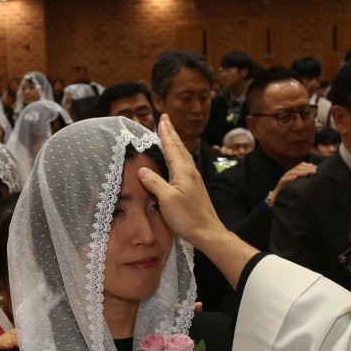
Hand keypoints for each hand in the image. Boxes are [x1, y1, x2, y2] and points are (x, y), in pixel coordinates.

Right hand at [137, 115, 223, 246]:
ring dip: (175, 142)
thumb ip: (154, 182)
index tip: (161, 119)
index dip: (165, 133)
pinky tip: (176, 158)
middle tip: (165, 118)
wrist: (208, 232)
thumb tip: (143, 169)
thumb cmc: (187, 217)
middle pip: (179, 147)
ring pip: (183, 154)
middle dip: (171, 132)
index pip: (172, 147)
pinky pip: (184, 163)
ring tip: (169, 133)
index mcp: (183, 171)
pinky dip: (177, 154)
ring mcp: (194, 178)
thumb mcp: (167, 200)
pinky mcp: (194, 186)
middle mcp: (190, 171)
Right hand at [266, 162, 317, 205]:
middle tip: (314, 171)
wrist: (278, 199)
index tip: (316, 168)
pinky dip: (290, 178)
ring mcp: (285, 178)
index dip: (309, 165)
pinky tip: (295, 178)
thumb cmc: (291, 191)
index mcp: (294, 173)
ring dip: (300, 172)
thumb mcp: (299, 184)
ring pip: (292, 172)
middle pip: (298, 168)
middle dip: (307, 168)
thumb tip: (315, 176)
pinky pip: (285, 179)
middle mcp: (289, 174)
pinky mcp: (281, 184)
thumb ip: (305, 180)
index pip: (301, 165)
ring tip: (307, 173)